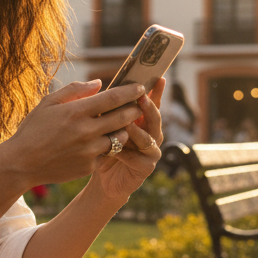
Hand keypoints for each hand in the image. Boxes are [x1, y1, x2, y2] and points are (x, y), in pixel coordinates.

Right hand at [0, 79, 150, 187]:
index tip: (140, 87)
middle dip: (134, 109)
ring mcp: (89, 151)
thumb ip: (75, 90)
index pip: (113, 98)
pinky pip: (106, 154)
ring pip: (119, 137)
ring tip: (120, 125)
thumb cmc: (33, 129)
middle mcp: (86, 131)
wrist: (22, 163)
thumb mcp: (48, 103)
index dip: (130, 91)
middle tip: (139, 105)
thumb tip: (99, 83)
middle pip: (122, 117)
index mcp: (76, 111)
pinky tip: (102, 143)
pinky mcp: (89, 166)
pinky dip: (108, 146)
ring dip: (124, 130)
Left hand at [92, 77, 164, 201]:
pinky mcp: (146, 168)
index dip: (156, 91)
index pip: (151, 103)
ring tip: (127, 124)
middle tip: (141, 97)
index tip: (158, 78)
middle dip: (149, 107)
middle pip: (155, 117)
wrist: (103, 179)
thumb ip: (108, 110)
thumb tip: (99, 84)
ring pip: (148, 138)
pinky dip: (128, 153)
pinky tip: (117, 150)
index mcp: (143, 122)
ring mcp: (151, 152)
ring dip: (137, 131)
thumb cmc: (104, 149)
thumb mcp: (104, 127)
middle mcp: (151, 135)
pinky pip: (139, 158)